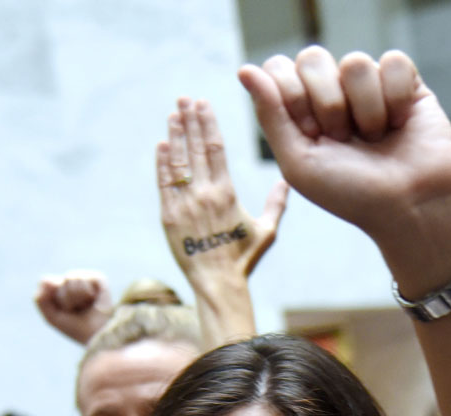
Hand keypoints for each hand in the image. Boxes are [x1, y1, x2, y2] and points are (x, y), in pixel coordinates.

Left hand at [34, 269, 113, 344]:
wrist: (96, 335)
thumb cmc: (76, 328)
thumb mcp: (51, 317)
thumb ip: (40, 299)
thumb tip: (46, 281)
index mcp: (60, 289)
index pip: (45, 282)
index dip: (53, 299)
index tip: (64, 311)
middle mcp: (73, 282)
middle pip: (58, 281)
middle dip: (65, 299)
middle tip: (76, 310)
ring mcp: (85, 279)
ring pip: (70, 278)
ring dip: (75, 297)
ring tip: (85, 306)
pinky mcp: (98, 279)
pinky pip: (83, 279)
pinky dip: (85, 293)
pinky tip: (93, 300)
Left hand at [158, 97, 288, 292]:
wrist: (218, 282)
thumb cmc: (244, 258)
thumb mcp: (267, 231)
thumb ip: (276, 204)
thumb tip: (287, 181)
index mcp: (227, 193)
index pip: (215, 149)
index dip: (208, 124)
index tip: (203, 104)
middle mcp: (204, 194)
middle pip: (196, 149)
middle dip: (190, 121)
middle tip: (184, 99)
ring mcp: (184, 204)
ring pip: (178, 162)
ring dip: (175, 135)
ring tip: (173, 114)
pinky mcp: (168, 216)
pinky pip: (164, 183)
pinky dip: (162, 163)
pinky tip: (162, 144)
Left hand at [239, 48, 450, 296]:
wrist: (409, 208)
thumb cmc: (353, 194)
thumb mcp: (298, 163)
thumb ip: (270, 115)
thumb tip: (245, 69)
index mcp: (302, 108)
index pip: (280, 68)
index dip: (293, 97)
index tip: (312, 134)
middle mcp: (334, 92)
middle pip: (313, 57)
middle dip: (327, 104)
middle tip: (343, 139)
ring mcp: (370, 86)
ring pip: (355, 62)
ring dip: (366, 109)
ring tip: (377, 138)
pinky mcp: (408, 85)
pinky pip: (393, 62)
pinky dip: (396, 98)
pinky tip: (400, 124)